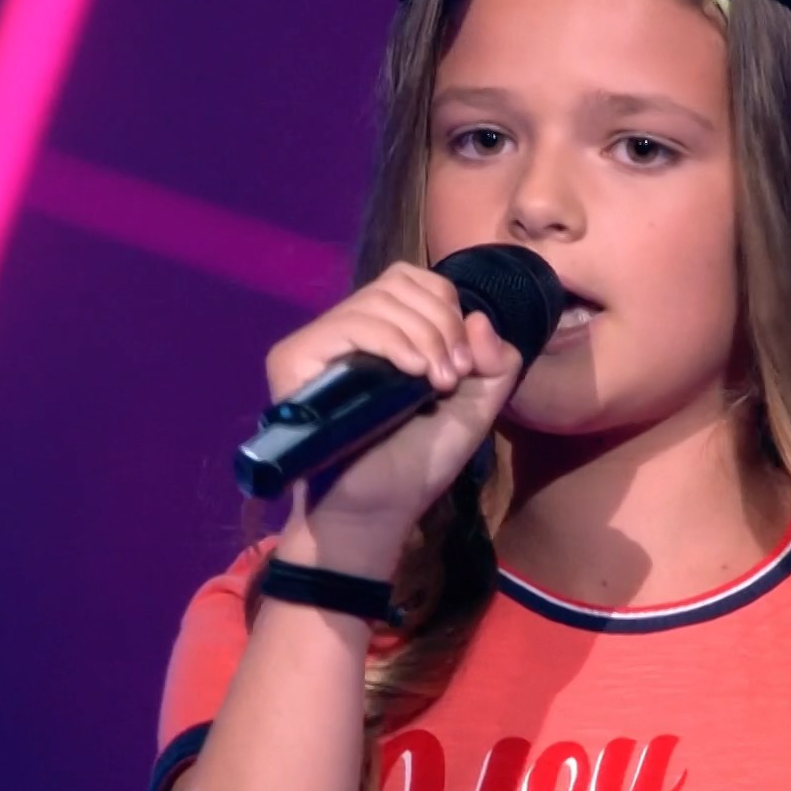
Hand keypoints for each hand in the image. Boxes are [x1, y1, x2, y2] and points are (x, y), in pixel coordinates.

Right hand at [263, 261, 524, 576]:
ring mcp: (317, 343)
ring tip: (437, 384)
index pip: (412, 280)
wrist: (377, 510)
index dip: (445, 307)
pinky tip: (411, 374)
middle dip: (441, 324)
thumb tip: (478, 316)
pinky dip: (389, 341)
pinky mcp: (294, 359)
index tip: (464, 363)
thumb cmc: (417, 463)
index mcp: (383, 333)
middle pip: (398, 283)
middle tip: (453, 378)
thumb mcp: (475, 409)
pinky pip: (347, 325)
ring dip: (423, 336)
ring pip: (377, 301)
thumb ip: (495, 363)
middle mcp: (346, 330)